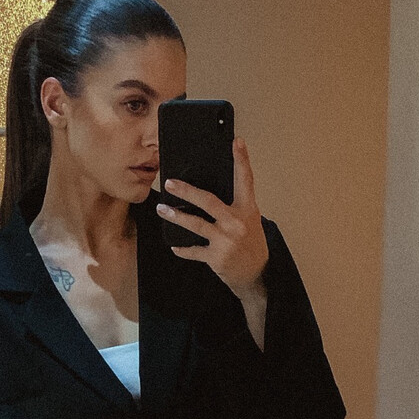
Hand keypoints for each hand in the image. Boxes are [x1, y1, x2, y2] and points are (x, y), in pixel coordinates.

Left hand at [156, 137, 269, 296]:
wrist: (257, 276)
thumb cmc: (251, 245)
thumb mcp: (249, 221)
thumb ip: (234, 206)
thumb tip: (209, 193)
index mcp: (247, 210)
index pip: (245, 180)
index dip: (241, 160)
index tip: (236, 142)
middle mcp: (236, 223)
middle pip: (208, 201)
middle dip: (187, 191)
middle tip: (170, 183)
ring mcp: (225, 241)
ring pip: (196, 225)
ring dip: (176, 216)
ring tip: (162, 210)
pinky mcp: (216, 257)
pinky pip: (194, 250)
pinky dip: (183, 249)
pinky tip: (174, 246)